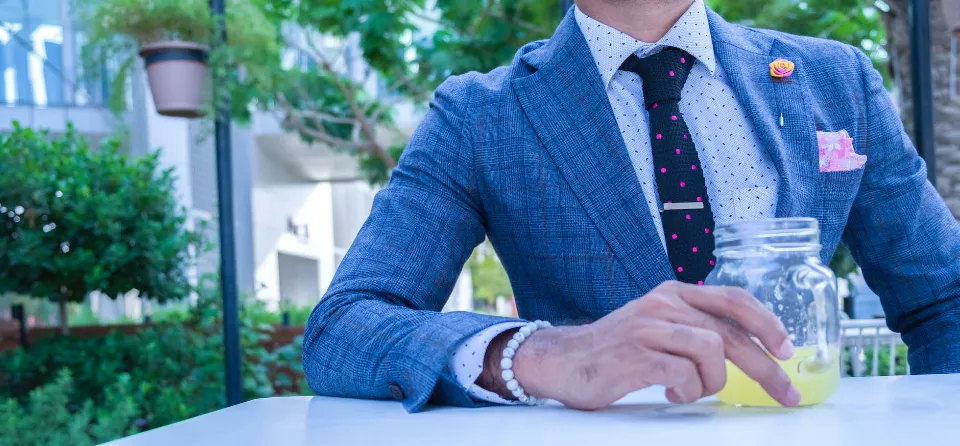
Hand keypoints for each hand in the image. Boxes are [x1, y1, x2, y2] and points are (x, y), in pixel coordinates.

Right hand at [502, 281, 798, 409]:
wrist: (561, 360)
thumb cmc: (614, 351)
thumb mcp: (657, 327)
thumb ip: (691, 328)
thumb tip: (745, 349)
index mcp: (672, 294)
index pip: (733, 298)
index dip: (767, 322)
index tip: (787, 349)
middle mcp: (663, 304)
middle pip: (730, 332)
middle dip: (765, 367)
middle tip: (784, 393)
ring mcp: (648, 328)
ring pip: (712, 352)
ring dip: (711, 383)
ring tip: (690, 391)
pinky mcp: (635, 354)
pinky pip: (684, 376)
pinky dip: (685, 392)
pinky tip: (668, 393)